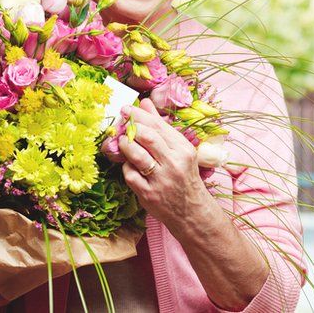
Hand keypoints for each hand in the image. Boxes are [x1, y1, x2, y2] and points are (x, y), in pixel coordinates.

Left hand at [117, 99, 214, 227]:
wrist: (191, 211)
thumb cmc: (184, 176)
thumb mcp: (179, 150)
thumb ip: (161, 127)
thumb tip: (145, 103)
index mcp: (183, 149)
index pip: (158, 126)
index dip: (139, 115)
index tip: (126, 109)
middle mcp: (174, 163)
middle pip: (148, 137)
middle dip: (131, 127)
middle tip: (122, 124)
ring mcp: (161, 179)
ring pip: (137, 155)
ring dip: (125, 145)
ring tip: (123, 141)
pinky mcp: (149, 194)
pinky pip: (130, 175)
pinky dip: (126, 167)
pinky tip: (129, 165)